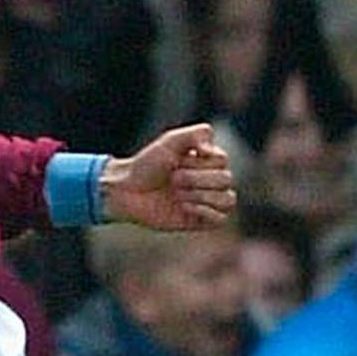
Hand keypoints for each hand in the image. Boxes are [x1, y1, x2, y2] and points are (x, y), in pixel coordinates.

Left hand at [102, 122, 235, 228]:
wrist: (128, 191)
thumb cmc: (147, 164)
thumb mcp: (170, 141)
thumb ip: (196, 135)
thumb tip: (213, 150)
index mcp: (207, 160)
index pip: (223, 160)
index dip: (201, 162)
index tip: (179, 161)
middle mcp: (210, 180)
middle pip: (226, 179)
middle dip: (197, 179)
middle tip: (173, 179)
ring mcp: (207, 201)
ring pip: (228, 199)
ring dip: (200, 196)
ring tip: (178, 195)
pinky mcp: (201, 221)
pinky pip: (221, 219)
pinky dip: (204, 211)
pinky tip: (184, 207)